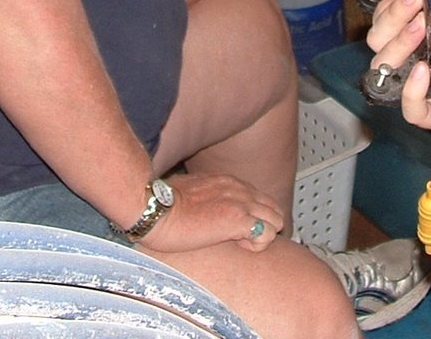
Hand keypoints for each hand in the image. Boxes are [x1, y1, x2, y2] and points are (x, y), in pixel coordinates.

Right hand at [136, 170, 285, 255]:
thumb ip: (206, 198)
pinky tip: (238, 246)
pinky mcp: (238, 219)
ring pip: (276, 220)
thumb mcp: (192, 194)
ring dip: (262, 235)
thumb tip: (202, 210)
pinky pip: (267, 234)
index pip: (260, 199)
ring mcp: (241, 203)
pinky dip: (258, 244)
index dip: (255, 218)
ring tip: (240, 243)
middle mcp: (240, 189)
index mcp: (229, 182)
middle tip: (244, 240)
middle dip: (264, 227)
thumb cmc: (163, 206)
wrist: (155, 209)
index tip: (239, 230)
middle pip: (273, 208)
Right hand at [366, 0, 430, 175]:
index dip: (393, 1)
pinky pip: (410, 107)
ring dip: (397, 42)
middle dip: (392, 14)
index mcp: (430, 40)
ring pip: (384, 68)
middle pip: (379, 37)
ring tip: (419, 26)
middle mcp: (420, 62)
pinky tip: (421, 71)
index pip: (390, 17)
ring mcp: (425, 90)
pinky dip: (410, 89)